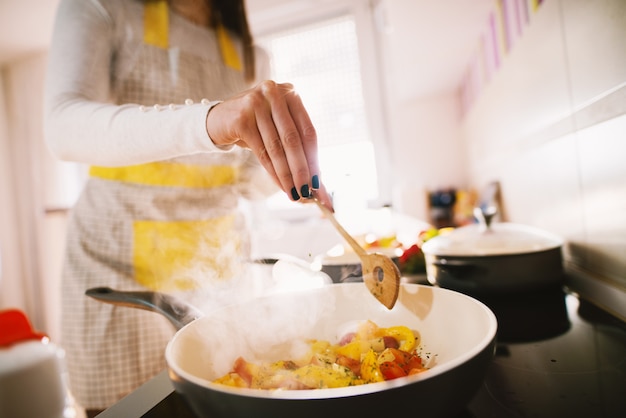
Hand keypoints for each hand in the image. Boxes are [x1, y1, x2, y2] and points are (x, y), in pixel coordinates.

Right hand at [206, 80, 331, 207]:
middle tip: (308, 192)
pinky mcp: (241, 118)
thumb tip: (318, 180)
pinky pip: (262, 151)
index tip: (319, 182)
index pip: (308, 131)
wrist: (218, 120)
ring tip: (295, 193)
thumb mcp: (278, 129)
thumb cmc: (256, 126)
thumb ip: (298, 148)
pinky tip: (280, 184)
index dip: (314, 158)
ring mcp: (256, 103)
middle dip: (302, 170)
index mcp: (291, 93)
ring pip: (277, 148)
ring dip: (287, 174)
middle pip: (294, 140)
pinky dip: (272, 171)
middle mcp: (275, 93)